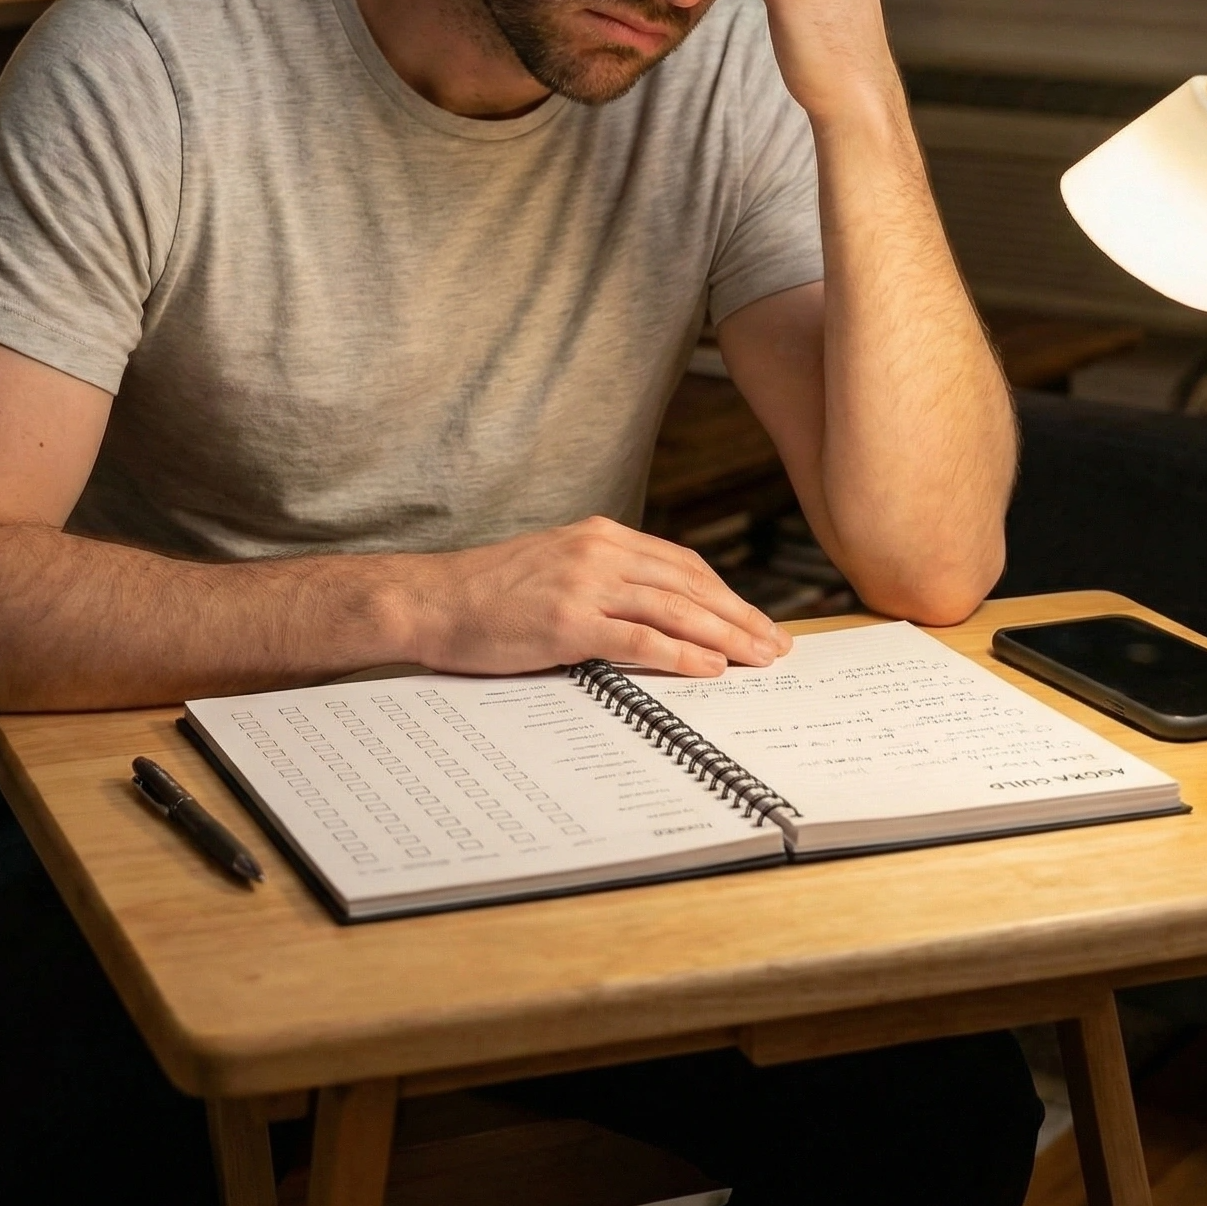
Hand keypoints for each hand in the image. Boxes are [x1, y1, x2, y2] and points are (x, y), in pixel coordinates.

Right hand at [398, 517, 790, 676]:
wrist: (430, 600)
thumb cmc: (488, 594)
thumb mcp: (555, 567)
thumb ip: (604, 579)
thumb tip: (655, 613)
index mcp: (600, 536)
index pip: (681, 565)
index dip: (726, 594)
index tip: (756, 620)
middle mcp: (600, 551)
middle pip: (689, 585)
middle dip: (740, 617)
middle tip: (776, 645)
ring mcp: (584, 584)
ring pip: (675, 610)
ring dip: (725, 636)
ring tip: (758, 660)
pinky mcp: (567, 621)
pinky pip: (638, 639)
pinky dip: (680, 654)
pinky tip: (708, 669)